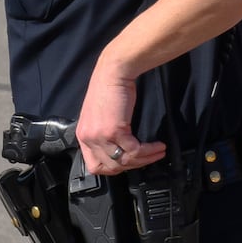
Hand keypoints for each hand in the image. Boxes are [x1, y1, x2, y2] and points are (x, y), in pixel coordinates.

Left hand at [75, 60, 164, 175]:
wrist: (113, 73)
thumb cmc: (109, 91)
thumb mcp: (99, 118)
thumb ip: (103, 136)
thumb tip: (119, 150)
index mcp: (83, 137)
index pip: (95, 166)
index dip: (115, 169)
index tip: (131, 163)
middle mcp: (88, 139)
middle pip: (111, 167)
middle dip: (134, 165)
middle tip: (150, 158)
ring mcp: (99, 136)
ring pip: (124, 161)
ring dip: (145, 159)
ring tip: (158, 152)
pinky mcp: (113, 130)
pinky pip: (133, 150)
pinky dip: (148, 150)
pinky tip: (157, 145)